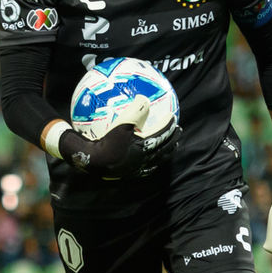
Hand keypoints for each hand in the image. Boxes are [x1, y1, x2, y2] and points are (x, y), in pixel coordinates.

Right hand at [59, 119, 180, 179]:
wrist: (93, 161)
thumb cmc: (106, 140)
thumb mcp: (121, 122)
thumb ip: (135, 109)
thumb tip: (143, 97)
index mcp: (146, 146)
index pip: (163, 133)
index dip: (169, 124)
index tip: (173, 116)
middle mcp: (146, 159)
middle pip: (165, 148)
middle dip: (173, 138)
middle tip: (178, 130)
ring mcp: (139, 168)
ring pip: (158, 159)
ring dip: (166, 151)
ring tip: (170, 146)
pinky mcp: (130, 174)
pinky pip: (146, 168)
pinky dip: (152, 162)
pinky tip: (148, 159)